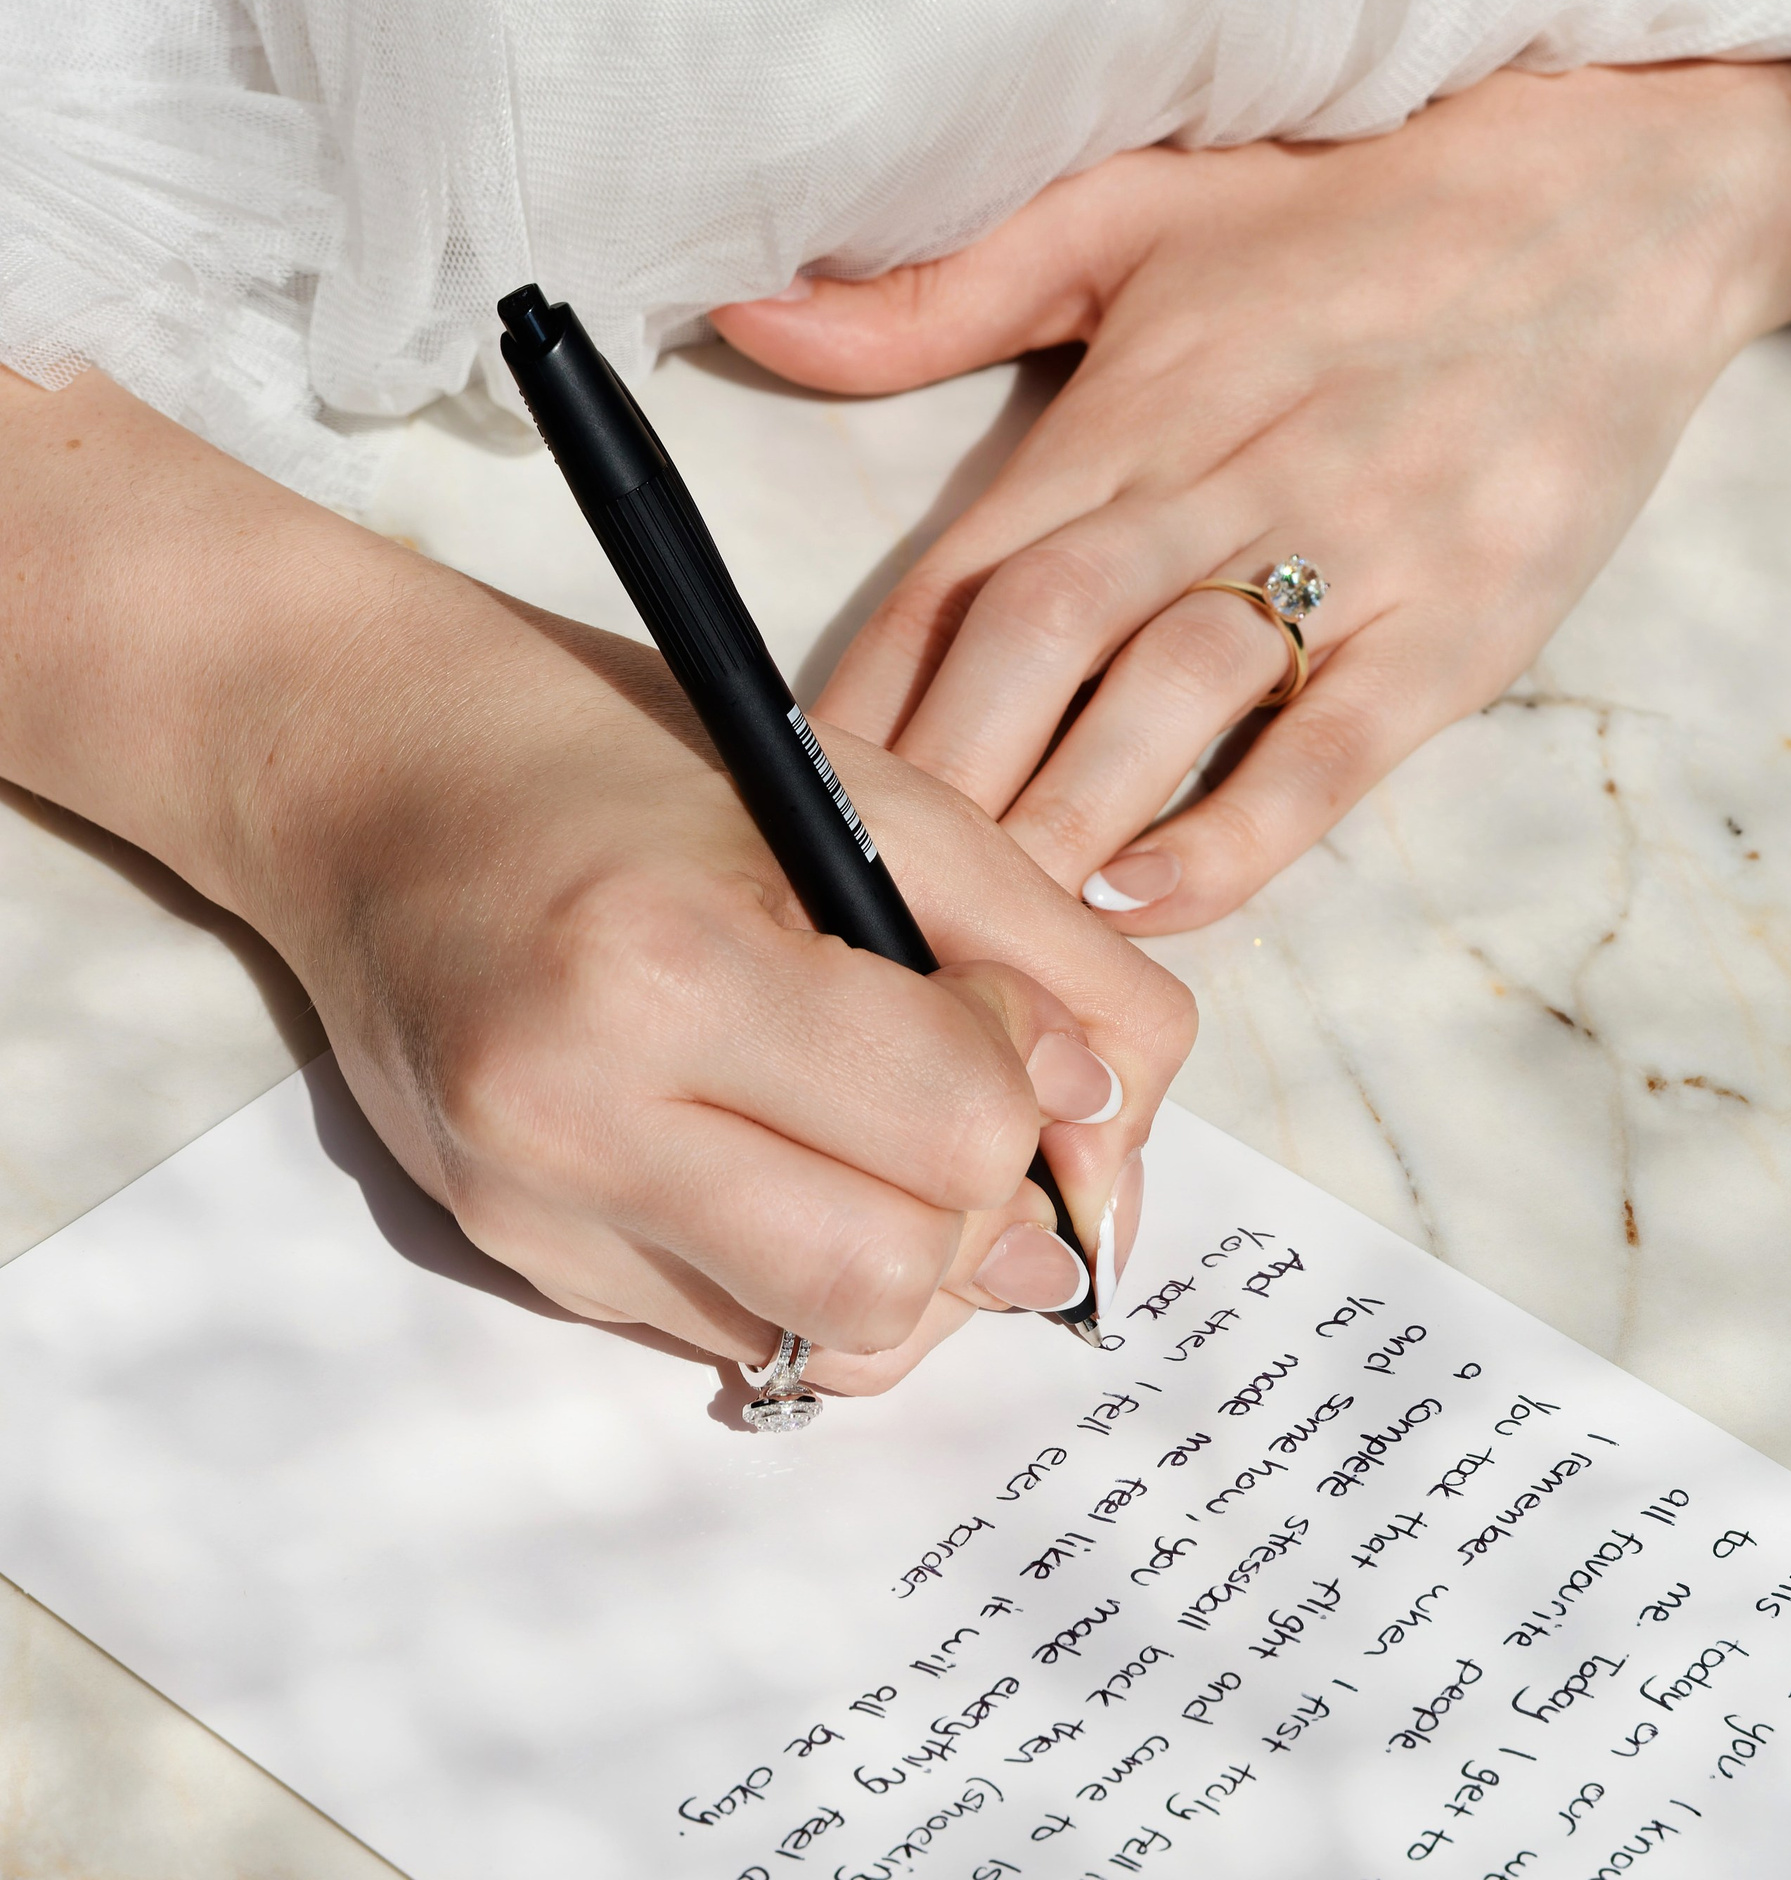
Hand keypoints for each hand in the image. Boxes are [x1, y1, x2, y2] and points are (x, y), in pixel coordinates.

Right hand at [0, 370, 1194, 1393]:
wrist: (371, 772)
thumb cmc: (625, 749)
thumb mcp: (869, 792)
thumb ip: (1038, 951)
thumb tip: (1115, 1124)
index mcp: (669, 965)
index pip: (957, 1131)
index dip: (1036, 1083)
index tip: (1008, 1013)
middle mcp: (573, 1117)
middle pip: (894, 1281)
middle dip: (983, 1208)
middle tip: (971, 1104)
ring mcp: (527, 1209)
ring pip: (818, 1346)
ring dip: (904, 1261)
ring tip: (888, 1136)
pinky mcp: (508, 1257)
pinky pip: (728, 1334)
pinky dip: (798, 1266)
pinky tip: (780, 1150)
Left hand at [715, 62, 1790, 932]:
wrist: (1612, 204)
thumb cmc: (1354, 214)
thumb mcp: (1133, 214)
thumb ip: (944, 291)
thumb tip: (752, 316)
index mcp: (1129, 397)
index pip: (958, 568)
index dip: (860, 695)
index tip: (783, 800)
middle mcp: (1224, 472)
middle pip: (1038, 637)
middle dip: (936, 780)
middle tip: (856, 902)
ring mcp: (1351, 552)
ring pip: (1169, 694)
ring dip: (1059, 820)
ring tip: (972, 941)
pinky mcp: (1459, 622)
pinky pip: (1331, 749)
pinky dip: (1233, 832)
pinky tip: (1146, 902)